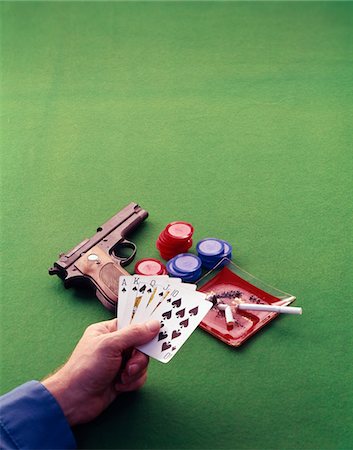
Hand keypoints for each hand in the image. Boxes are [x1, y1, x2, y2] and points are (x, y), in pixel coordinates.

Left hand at [42, 318, 159, 425]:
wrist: (74, 401)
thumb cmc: (86, 368)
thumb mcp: (110, 345)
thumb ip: (134, 333)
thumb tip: (154, 324)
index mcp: (108, 330)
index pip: (132, 323)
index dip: (145, 327)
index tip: (158, 330)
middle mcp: (114, 345)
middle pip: (141, 344)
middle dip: (138, 357)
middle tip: (130, 364)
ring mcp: (119, 362)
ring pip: (142, 362)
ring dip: (134, 372)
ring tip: (122, 377)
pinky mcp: (122, 378)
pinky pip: (139, 376)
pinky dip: (132, 383)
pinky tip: (119, 386)